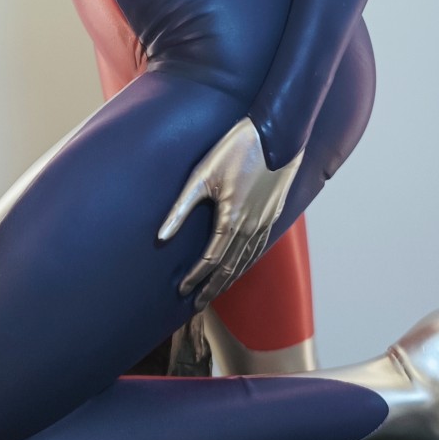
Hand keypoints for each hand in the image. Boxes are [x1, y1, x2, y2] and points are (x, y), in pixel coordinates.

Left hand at [157, 118, 303, 310]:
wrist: (277, 134)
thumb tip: (161, 236)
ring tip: (215, 292)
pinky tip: (241, 266)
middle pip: (229, 268)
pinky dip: (247, 263)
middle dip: (212, 288)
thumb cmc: (235, 149)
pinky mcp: (274, 214)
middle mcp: (251, 227)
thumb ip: (181, 208)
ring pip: (246, 260)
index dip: (195, 277)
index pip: (210, 260)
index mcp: (231, 220)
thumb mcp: (201, 175)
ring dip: (230, 279)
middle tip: (197, 305)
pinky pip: (259, 248)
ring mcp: (265, 222)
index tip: (181, 290)